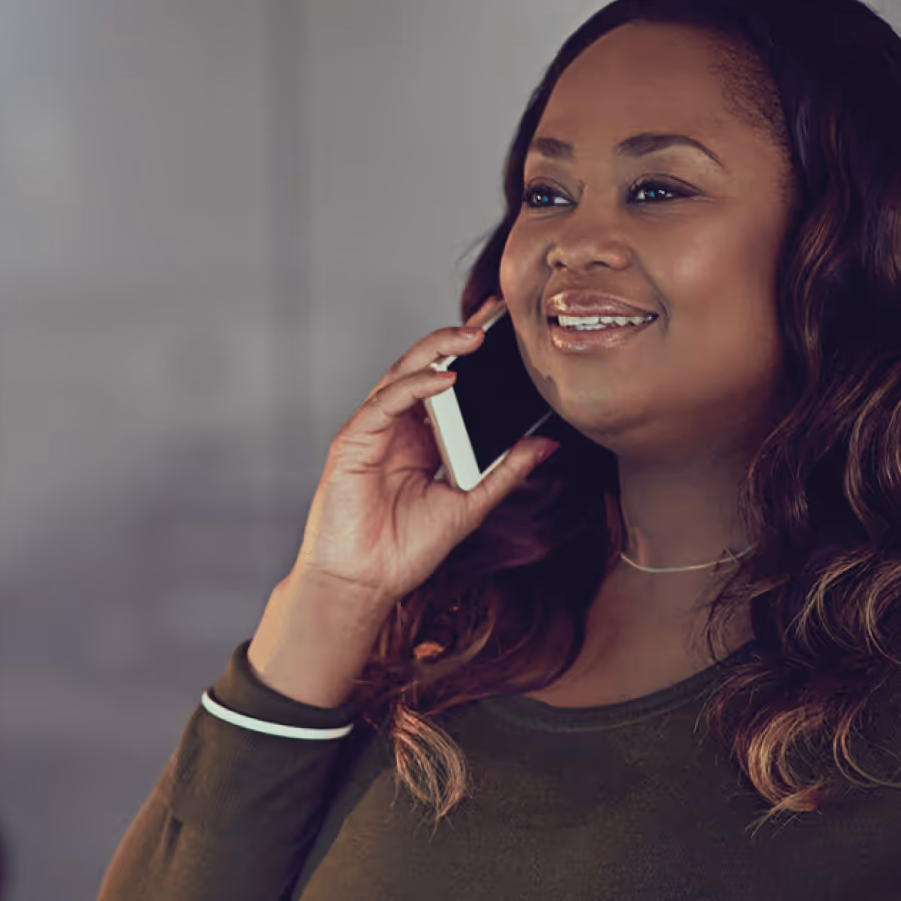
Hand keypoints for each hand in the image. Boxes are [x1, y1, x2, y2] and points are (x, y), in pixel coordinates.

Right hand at [248, 301, 559, 706]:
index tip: (508, 332)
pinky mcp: (353, 439)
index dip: (473, 356)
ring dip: (437, 351)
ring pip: (402, 374)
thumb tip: (546, 443)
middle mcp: (397, 428)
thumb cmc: (405, 549)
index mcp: (422, 439)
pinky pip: (386, 401)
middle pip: (425, 368)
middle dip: (456, 338)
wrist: (365, 583)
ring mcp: (373, 430)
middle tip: (493, 316)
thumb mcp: (470, 505)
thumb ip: (505, 471)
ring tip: (473, 336)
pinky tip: (444, 378)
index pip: (448, 384)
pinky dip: (415, 386)